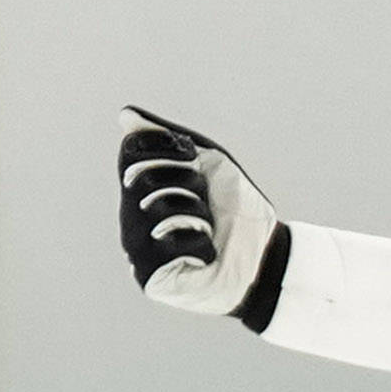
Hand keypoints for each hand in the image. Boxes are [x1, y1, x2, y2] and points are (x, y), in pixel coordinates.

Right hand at [118, 108, 289, 329]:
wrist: (265, 254)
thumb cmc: (236, 209)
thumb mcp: (209, 162)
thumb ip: (168, 138)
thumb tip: (125, 115)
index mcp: (142, 187)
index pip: (129, 154)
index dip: (164, 148)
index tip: (193, 157)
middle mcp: (131, 216)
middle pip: (140, 180)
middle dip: (188, 182)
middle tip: (206, 198)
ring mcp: (137, 248)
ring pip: (154, 211)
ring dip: (198, 214)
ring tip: (209, 229)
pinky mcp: (149, 277)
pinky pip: (168, 247)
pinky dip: (200, 246)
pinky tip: (205, 256)